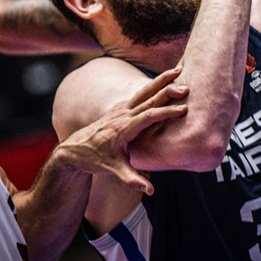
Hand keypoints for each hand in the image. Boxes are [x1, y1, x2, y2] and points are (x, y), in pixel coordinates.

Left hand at [57, 67, 187, 194]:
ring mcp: (120, 110)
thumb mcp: (112, 171)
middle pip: (148, 98)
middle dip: (167, 90)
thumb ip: (132, 179)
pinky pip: (140, 94)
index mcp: (123, 128)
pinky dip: (154, 85)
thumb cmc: (93, 160)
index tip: (183, 109)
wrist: (74, 150)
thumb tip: (149, 190)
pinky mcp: (120, 109)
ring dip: (161, 80)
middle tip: (186, 85)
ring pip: (144, 91)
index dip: (166, 112)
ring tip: (177, 69)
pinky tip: (165, 80)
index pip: (148, 116)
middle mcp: (122, 115)